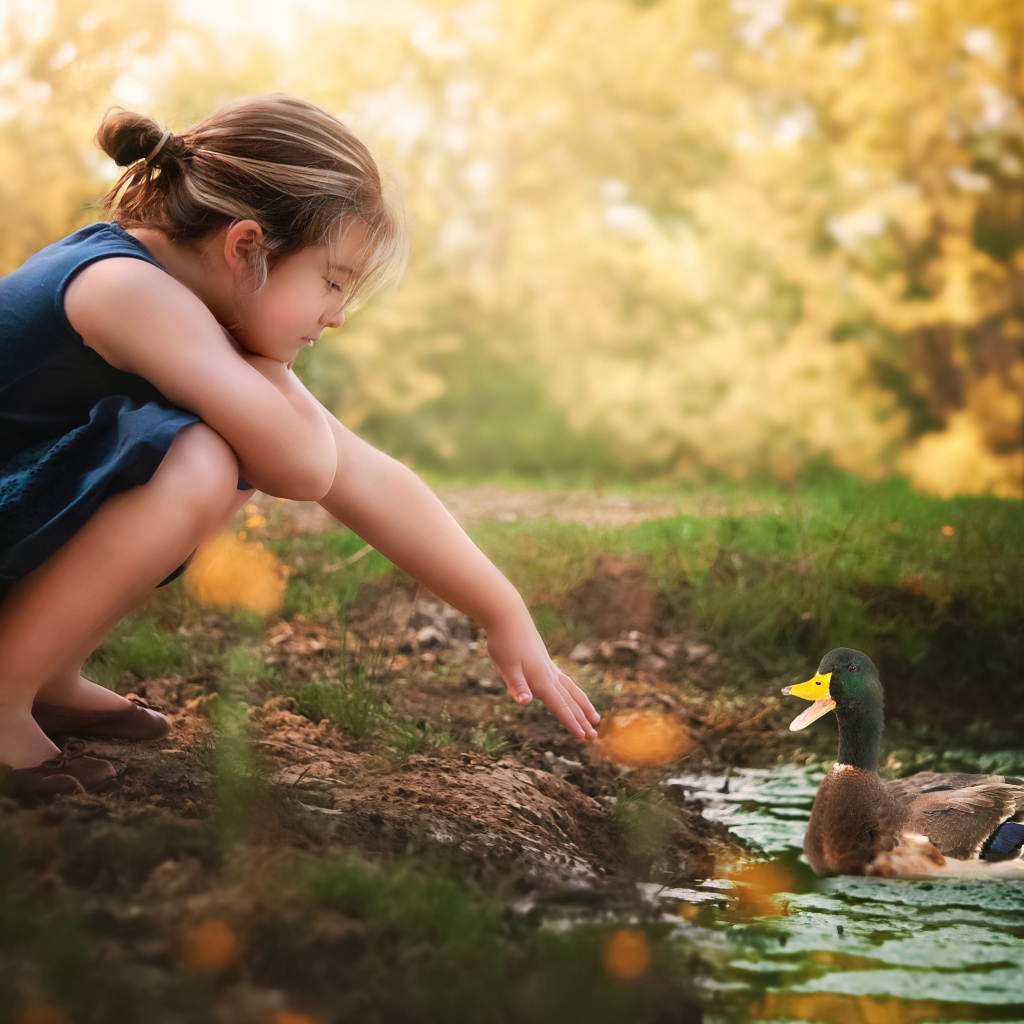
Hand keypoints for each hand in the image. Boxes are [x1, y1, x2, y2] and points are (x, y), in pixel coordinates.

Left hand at [484, 611, 599, 739]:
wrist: (508, 615)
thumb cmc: (504, 642)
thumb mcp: (506, 666)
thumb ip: (516, 685)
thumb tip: (525, 701)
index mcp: (541, 680)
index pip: (560, 706)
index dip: (571, 722)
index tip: (583, 737)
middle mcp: (550, 674)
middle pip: (570, 701)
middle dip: (582, 719)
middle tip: (594, 736)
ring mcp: (549, 667)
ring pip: (572, 690)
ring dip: (583, 705)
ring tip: (595, 717)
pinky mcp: (545, 661)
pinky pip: (565, 681)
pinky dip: (573, 692)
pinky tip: (571, 695)